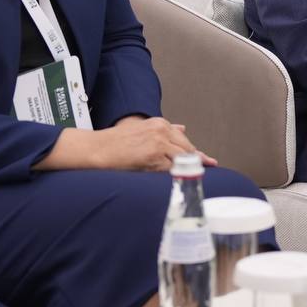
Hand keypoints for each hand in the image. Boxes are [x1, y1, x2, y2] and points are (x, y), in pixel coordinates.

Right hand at [37, 116, 215, 172]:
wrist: (96, 149)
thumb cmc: (115, 143)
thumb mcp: (141, 129)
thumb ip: (163, 130)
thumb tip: (183, 128)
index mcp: (159, 124)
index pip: (184, 140)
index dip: (196, 153)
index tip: (209, 161)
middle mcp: (161, 130)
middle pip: (187, 149)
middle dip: (198, 162)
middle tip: (209, 170)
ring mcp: (158, 142)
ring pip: (182, 159)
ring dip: (191, 170)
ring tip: (198, 180)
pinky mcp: (152, 155)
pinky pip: (170, 168)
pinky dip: (177, 176)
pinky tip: (182, 182)